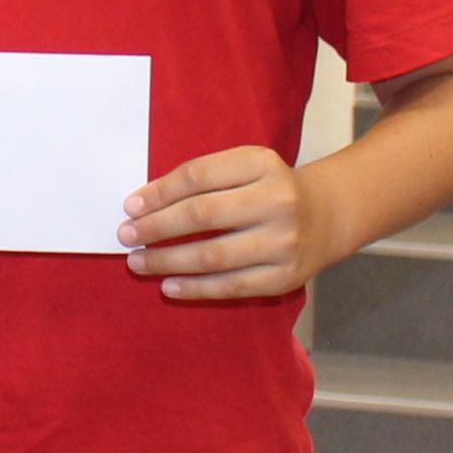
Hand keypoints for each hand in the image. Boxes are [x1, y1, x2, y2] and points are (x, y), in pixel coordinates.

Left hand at [119, 147, 331, 300]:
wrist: (327, 215)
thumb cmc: (268, 188)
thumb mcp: (243, 166)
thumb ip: (201, 177)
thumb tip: (143, 204)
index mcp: (261, 164)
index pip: (199, 176)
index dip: (159, 192)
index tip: (130, 206)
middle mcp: (277, 202)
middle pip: (203, 215)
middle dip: (156, 227)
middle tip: (125, 235)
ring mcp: (284, 242)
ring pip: (213, 255)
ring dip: (167, 260)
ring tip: (137, 262)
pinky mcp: (285, 277)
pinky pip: (231, 286)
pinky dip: (195, 288)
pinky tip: (168, 286)